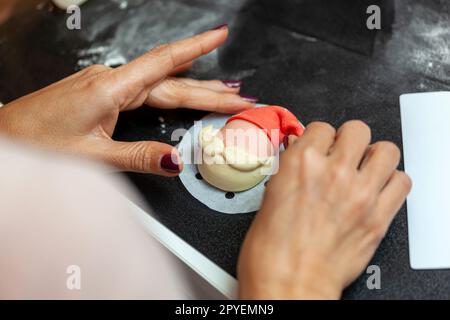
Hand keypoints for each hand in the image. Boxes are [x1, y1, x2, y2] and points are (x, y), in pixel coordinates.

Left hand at [0, 25, 255, 175]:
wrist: (5, 136)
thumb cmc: (37, 142)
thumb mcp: (93, 157)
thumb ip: (139, 157)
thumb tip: (176, 160)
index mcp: (110, 88)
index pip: (165, 65)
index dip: (196, 49)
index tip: (220, 35)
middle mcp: (110, 79)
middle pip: (171, 80)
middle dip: (209, 88)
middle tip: (240, 96)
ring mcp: (105, 82)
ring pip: (159, 83)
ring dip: (193, 87)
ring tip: (221, 92)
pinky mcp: (100, 90)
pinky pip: (144, 85)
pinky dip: (168, 85)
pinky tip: (178, 80)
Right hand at [238, 121, 411, 298]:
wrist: (290, 283)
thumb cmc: (272, 250)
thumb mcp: (270, 197)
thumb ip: (291, 170)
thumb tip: (302, 155)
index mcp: (300, 164)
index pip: (322, 127)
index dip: (321, 139)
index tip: (321, 148)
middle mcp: (333, 172)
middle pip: (357, 130)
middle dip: (348, 141)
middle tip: (343, 156)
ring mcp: (360, 193)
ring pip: (386, 150)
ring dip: (374, 157)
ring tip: (364, 169)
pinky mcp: (379, 216)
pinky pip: (402, 181)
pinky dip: (392, 182)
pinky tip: (377, 190)